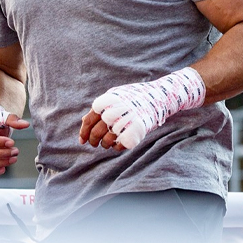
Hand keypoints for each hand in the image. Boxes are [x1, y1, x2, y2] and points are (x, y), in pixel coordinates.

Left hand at [79, 68, 205, 150]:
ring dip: (105, 145)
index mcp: (106, 102)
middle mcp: (113, 113)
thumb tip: (84, 122)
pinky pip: (119, 146)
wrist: (159, 96)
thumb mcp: (116, 95)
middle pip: (95, 134)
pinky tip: (118, 143)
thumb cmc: (135, 96)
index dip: (83, 133)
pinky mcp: (134, 133)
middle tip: (95, 143)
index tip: (83, 140)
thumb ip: (100, 108)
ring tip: (108, 143)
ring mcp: (124, 123)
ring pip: (106, 142)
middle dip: (93, 141)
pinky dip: (117, 147)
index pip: (88, 121)